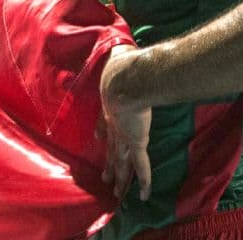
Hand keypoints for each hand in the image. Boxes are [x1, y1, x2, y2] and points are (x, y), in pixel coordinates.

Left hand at [99, 44, 151, 200]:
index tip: (100, 141)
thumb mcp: (118, 61)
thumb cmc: (120, 68)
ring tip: (115, 192)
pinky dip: (143, 182)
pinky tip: (141, 196)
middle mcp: (116, 125)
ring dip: (120, 179)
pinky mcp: (136, 143)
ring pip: (123, 163)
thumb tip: (120, 45)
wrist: (125, 80)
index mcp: (111, 107)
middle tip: (105, 178)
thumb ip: (120, 57)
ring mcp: (125, 137)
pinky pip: (141, 168)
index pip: (106, 126)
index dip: (104, 134)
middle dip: (110, 165)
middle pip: (112, 150)